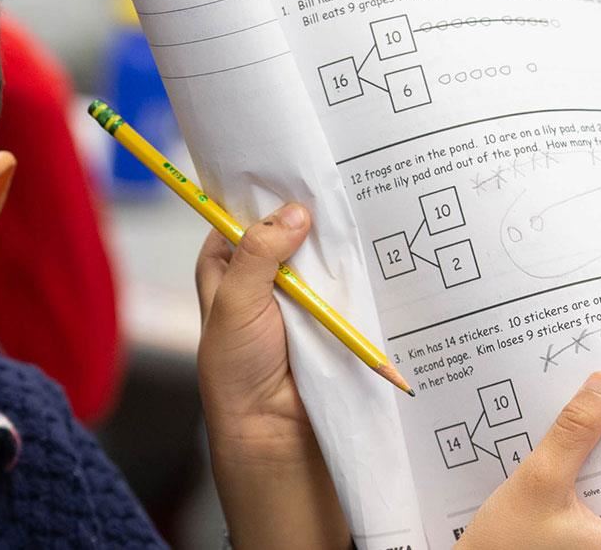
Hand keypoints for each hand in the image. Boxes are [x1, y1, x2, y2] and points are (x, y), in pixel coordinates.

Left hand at [194, 203, 348, 548]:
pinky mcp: (328, 317)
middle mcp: (259, 276)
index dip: (264, 190)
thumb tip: (293, 213)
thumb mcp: (236, 303)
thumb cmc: (238, 370)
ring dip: (336, 242)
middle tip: (339, 179)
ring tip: (363, 206)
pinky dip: (356, 273)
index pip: (242, 213)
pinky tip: (375, 251)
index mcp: (225, 266)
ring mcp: (297, 296)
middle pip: (286, 230)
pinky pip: (344, 285)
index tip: (294, 166)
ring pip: (318, 256)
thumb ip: (258, 254)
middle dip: (309, 212)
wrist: (274, 433)